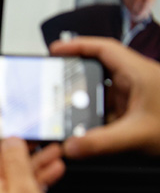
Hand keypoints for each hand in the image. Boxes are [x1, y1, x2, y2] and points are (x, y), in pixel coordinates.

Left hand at [0, 138, 57, 192]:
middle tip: (38, 136)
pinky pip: (21, 186)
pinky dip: (36, 177)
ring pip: (14, 172)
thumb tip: (10, 140)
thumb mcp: (23, 189)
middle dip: (20, 147)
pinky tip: (54, 169)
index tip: (11, 125)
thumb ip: (16, 161)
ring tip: (54, 150)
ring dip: (34, 161)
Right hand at [50, 37, 159, 157]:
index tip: (56, 50)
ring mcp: (137, 97)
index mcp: (138, 73)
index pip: (103, 49)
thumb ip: (101, 142)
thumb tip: (70, 146)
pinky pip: (110, 111)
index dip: (77, 46)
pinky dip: (96, 119)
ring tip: (68, 113)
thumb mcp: (138, 134)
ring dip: (86, 103)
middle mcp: (137, 81)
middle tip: (53, 84)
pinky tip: (88, 131)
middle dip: (75, 78)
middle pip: (98, 70)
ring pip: (103, 94)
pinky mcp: (138, 112)